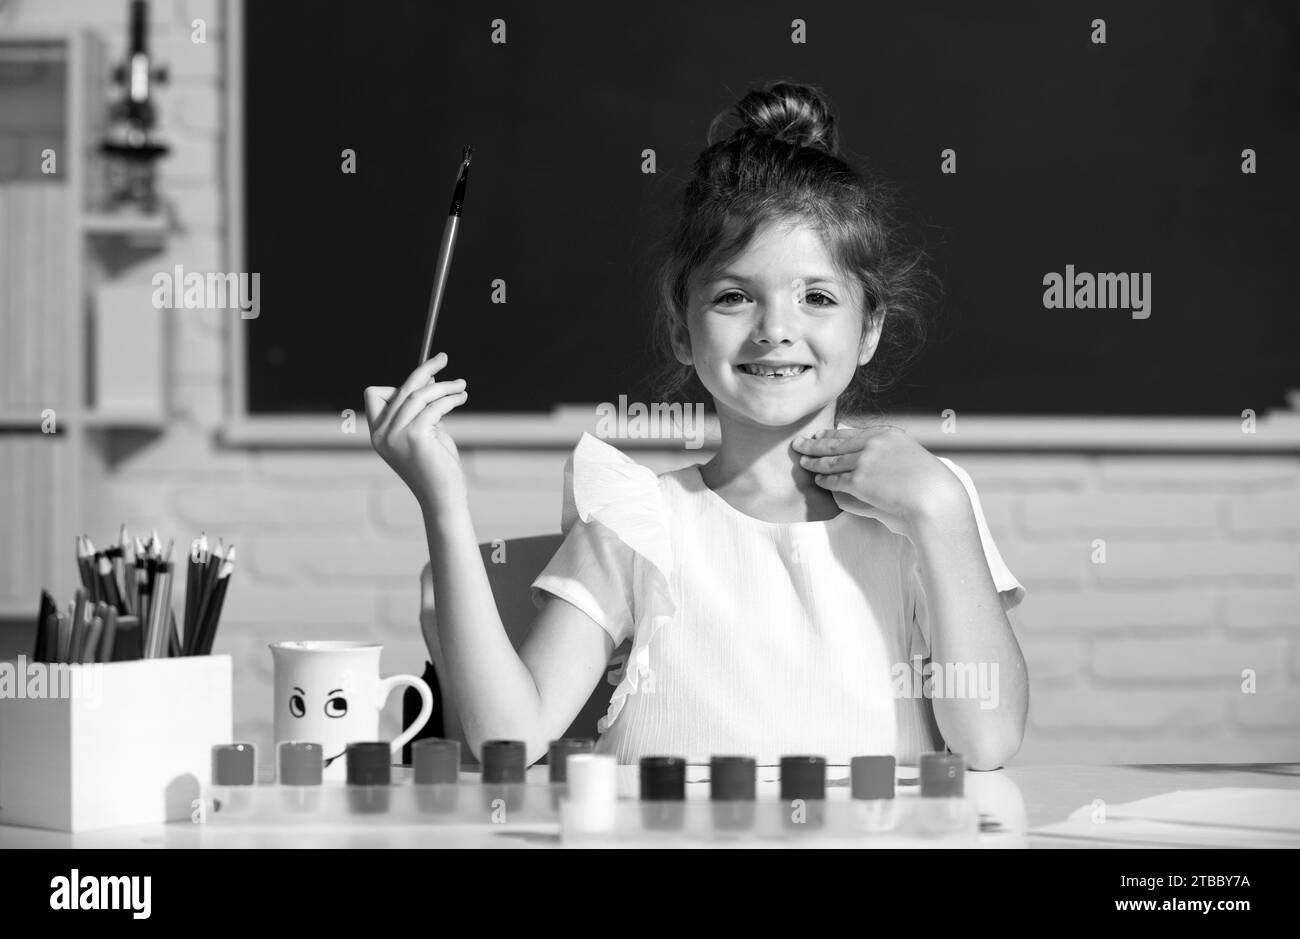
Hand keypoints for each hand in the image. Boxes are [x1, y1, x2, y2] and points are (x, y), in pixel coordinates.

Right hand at [365, 352, 468, 514]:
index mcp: (378, 433)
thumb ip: (421, 409)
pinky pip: (434, 407)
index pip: (374, 394)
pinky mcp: (415, 437)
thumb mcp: (425, 433)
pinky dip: (450, 398)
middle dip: (424, 371)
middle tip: (443, 358)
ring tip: (461, 386)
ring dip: (443, 386)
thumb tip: (428, 378)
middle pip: (400, 389)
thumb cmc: (437, 467)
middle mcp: (381, 434)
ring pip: (419, 395)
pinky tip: (461, 398)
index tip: (425, 377)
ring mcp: (395, 436)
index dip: (399, 383)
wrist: (444, 497)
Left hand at [791, 426, 964, 521]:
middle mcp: (874, 443)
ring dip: (814, 461)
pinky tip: (817, 480)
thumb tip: (871, 459)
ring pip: (831, 460)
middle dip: (814, 443)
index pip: (852, 433)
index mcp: (888, 434)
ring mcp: (865, 460)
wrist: (935, 497)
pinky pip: (835, 479)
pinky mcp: (860, 480)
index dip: (832, 434)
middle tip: (798, 443)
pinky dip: (824, 480)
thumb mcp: (910, 458)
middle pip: (836, 443)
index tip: (820, 434)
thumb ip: (889, 455)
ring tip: (803, 461)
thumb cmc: (929, 484)